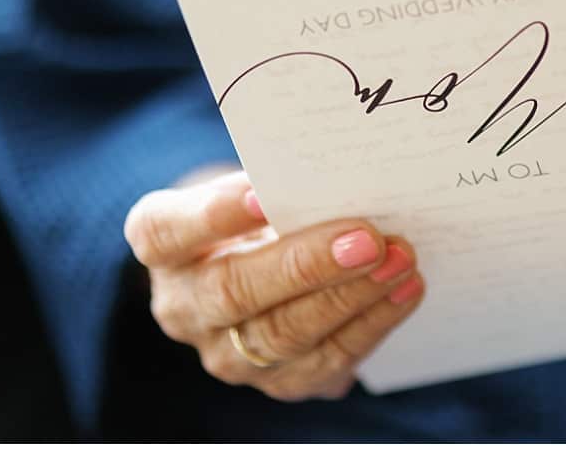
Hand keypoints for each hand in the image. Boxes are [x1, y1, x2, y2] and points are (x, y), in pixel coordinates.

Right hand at [123, 170, 424, 401]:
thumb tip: (335, 182)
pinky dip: (371, 324)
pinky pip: (325, 361)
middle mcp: (182, 307)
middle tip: (367, 238)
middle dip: (306, 266)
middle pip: (234, 292)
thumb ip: (274, 187)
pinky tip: (404, 291)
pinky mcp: (275, 383)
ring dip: (351, 298)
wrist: (257, 265)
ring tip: (399, 261)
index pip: (169, 233)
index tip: (260, 192)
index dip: (214, 215)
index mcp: (160, 245)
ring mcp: (226, 354)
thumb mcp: (246, 187)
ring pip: (284, 334)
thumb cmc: (254, 211)